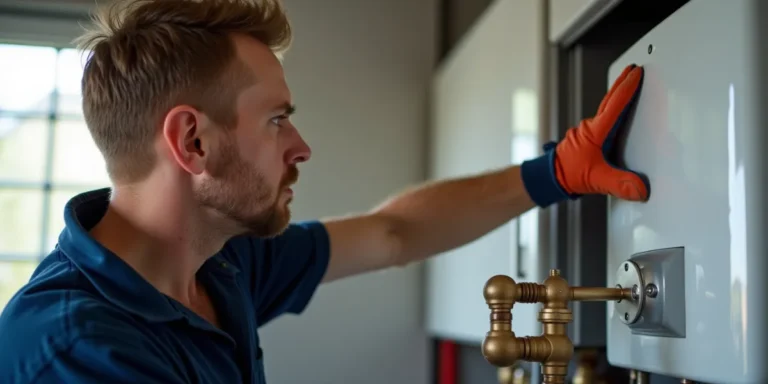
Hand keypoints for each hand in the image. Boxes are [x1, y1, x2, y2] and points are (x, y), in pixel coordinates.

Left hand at [521, 64, 649, 207]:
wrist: (550, 178)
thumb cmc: (567, 174)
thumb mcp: (596, 179)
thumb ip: (619, 184)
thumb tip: (640, 189)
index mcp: (595, 132)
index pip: (615, 105)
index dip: (627, 88)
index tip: (637, 73)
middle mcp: (590, 128)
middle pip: (609, 100)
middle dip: (622, 83)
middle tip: (633, 69)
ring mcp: (587, 131)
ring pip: (605, 108)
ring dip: (617, 96)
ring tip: (628, 86)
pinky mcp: (586, 137)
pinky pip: (602, 118)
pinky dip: (612, 110)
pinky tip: (617, 114)